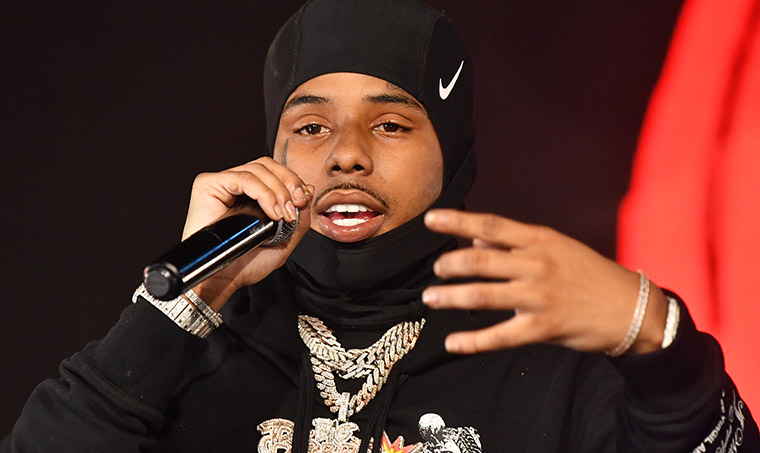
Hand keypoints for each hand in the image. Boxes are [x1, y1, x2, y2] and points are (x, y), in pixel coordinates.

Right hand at [182, 157, 312, 309]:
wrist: (222, 280)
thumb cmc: (245, 264)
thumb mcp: (284, 241)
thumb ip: (299, 218)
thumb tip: (309, 190)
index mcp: (251, 195)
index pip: (274, 172)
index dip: (292, 180)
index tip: (304, 199)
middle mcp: (235, 186)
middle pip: (267, 165)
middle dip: (289, 181)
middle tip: (297, 204)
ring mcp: (221, 184)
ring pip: (256, 169)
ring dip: (277, 190)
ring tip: (283, 214)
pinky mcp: (208, 185)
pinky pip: (241, 178)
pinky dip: (262, 192)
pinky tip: (271, 212)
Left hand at [421, 209, 666, 354]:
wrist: (633, 309)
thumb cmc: (590, 274)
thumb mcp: (557, 247)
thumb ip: (514, 244)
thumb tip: (475, 239)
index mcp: (540, 240)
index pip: (491, 225)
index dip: (457, 221)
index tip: (430, 219)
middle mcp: (537, 264)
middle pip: (480, 261)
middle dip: (450, 264)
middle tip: (435, 269)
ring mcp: (539, 297)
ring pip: (484, 296)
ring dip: (451, 297)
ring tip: (430, 298)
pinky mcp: (543, 328)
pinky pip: (501, 336)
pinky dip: (473, 341)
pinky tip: (453, 343)